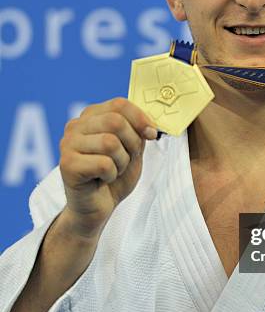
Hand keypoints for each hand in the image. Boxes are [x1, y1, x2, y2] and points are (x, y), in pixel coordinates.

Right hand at [58, 97, 156, 238]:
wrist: (98, 207)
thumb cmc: (115, 176)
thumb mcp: (132, 148)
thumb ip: (138, 131)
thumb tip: (151, 124)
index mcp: (91, 116)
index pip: (120, 104)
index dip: (141, 119)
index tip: (151, 135)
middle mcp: (75, 126)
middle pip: (115, 121)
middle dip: (132, 143)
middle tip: (128, 158)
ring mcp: (68, 144)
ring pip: (110, 143)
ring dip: (122, 162)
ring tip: (114, 170)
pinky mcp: (67, 165)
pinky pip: (103, 164)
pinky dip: (111, 175)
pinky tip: (102, 180)